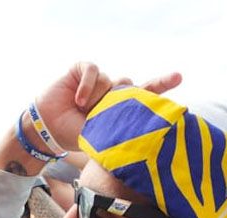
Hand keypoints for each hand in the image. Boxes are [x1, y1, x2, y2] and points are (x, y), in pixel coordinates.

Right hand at [33, 63, 181, 152]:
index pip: (144, 95)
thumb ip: (119, 129)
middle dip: (138, 91)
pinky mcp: (83, 71)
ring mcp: (98, 81)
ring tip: (83, 111)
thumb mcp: (101, 136)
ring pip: (111, 82)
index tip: (178, 77)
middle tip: (142, 95)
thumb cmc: (74, 134)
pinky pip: (95, 71)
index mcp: (119, 109)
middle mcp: (111, 92)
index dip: (161, 85)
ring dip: (98, 98)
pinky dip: (88, 86)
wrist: (47, 129)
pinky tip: (78, 100)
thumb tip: (142, 135)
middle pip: (132, 85)